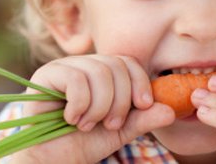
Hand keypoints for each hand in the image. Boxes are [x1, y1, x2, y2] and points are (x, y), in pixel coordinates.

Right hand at [11, 55, 174, 162]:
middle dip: (120, 101)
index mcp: (102, 72)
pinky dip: (80, 105)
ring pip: (98, 72)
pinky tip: (71, 119)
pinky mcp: (45, 75)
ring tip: (88, 125)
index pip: (128, 61)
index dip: (140, 82)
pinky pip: (76, 79)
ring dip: (99, 106)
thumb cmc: (84, 143)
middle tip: (109, 125)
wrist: (53, 161)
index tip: (143, 106)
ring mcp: (63, 66)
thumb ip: (144, 119)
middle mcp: (83, 64)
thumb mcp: (121, 131)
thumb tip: (170, 110)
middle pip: (115, 65)